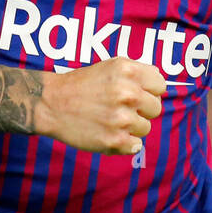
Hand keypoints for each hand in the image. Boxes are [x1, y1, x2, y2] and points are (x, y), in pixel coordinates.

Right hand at [36, 58, 164, 154]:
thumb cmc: (83, 84)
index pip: (160, 85)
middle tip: (119, 108)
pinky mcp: (115, 140)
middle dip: (141, 109)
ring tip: (109, 119)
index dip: (149, 90)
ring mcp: (122, 119)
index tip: (135, 93)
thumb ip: (138, 73)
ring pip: (145, 128)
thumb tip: (160, 83)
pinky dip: (124, 143)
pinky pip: (136, 146)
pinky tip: (108, 132)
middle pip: (156, 108)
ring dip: (131, 127)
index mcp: (128, 71)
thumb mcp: (111, 66)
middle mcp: (128, 93)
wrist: (51, 103)